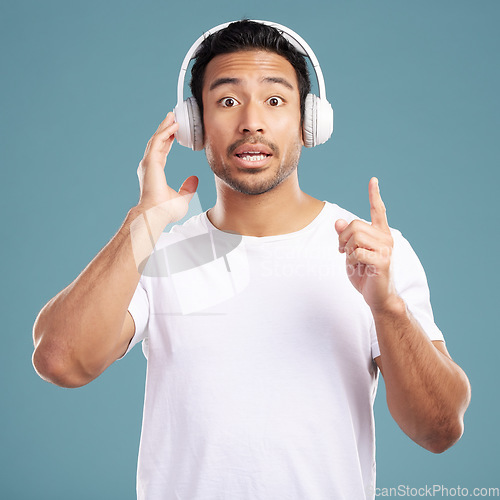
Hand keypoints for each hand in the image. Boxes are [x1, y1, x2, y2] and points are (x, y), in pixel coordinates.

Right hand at [136, 112, 197, 222]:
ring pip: (157, 138)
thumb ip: (187, 188)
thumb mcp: (182, 198)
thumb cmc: (165, 210)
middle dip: (165, 128)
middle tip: (172, 116)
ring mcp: (148, 162)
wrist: (156, 214)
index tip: (175, 130)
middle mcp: (150, 165)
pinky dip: (165, 131)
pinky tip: (172, 124)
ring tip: (172, 115)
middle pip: (158, 141)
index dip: (168, 139)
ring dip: (165, 126)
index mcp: (156, 171)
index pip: (162, 150)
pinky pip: (158, 141)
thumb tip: (194, 179)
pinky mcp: (150, 161)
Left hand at [335, 177, 396, 312]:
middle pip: (355, 224)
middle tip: (343, 251)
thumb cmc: (365, 274)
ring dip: (347, 249)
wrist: (377, 296)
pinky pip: (357, 252)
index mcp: (380, 234)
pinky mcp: (382, 261)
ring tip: (353, 259)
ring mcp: (386, 249)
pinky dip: (352, 260)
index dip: (374, 195)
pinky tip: (358, 267)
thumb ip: (346, 237)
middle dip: (342, 238)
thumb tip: (338, 222)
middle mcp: (386, 238)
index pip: (378, 210)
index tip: (373, 180)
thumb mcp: (351, 253)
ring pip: (355, 236)